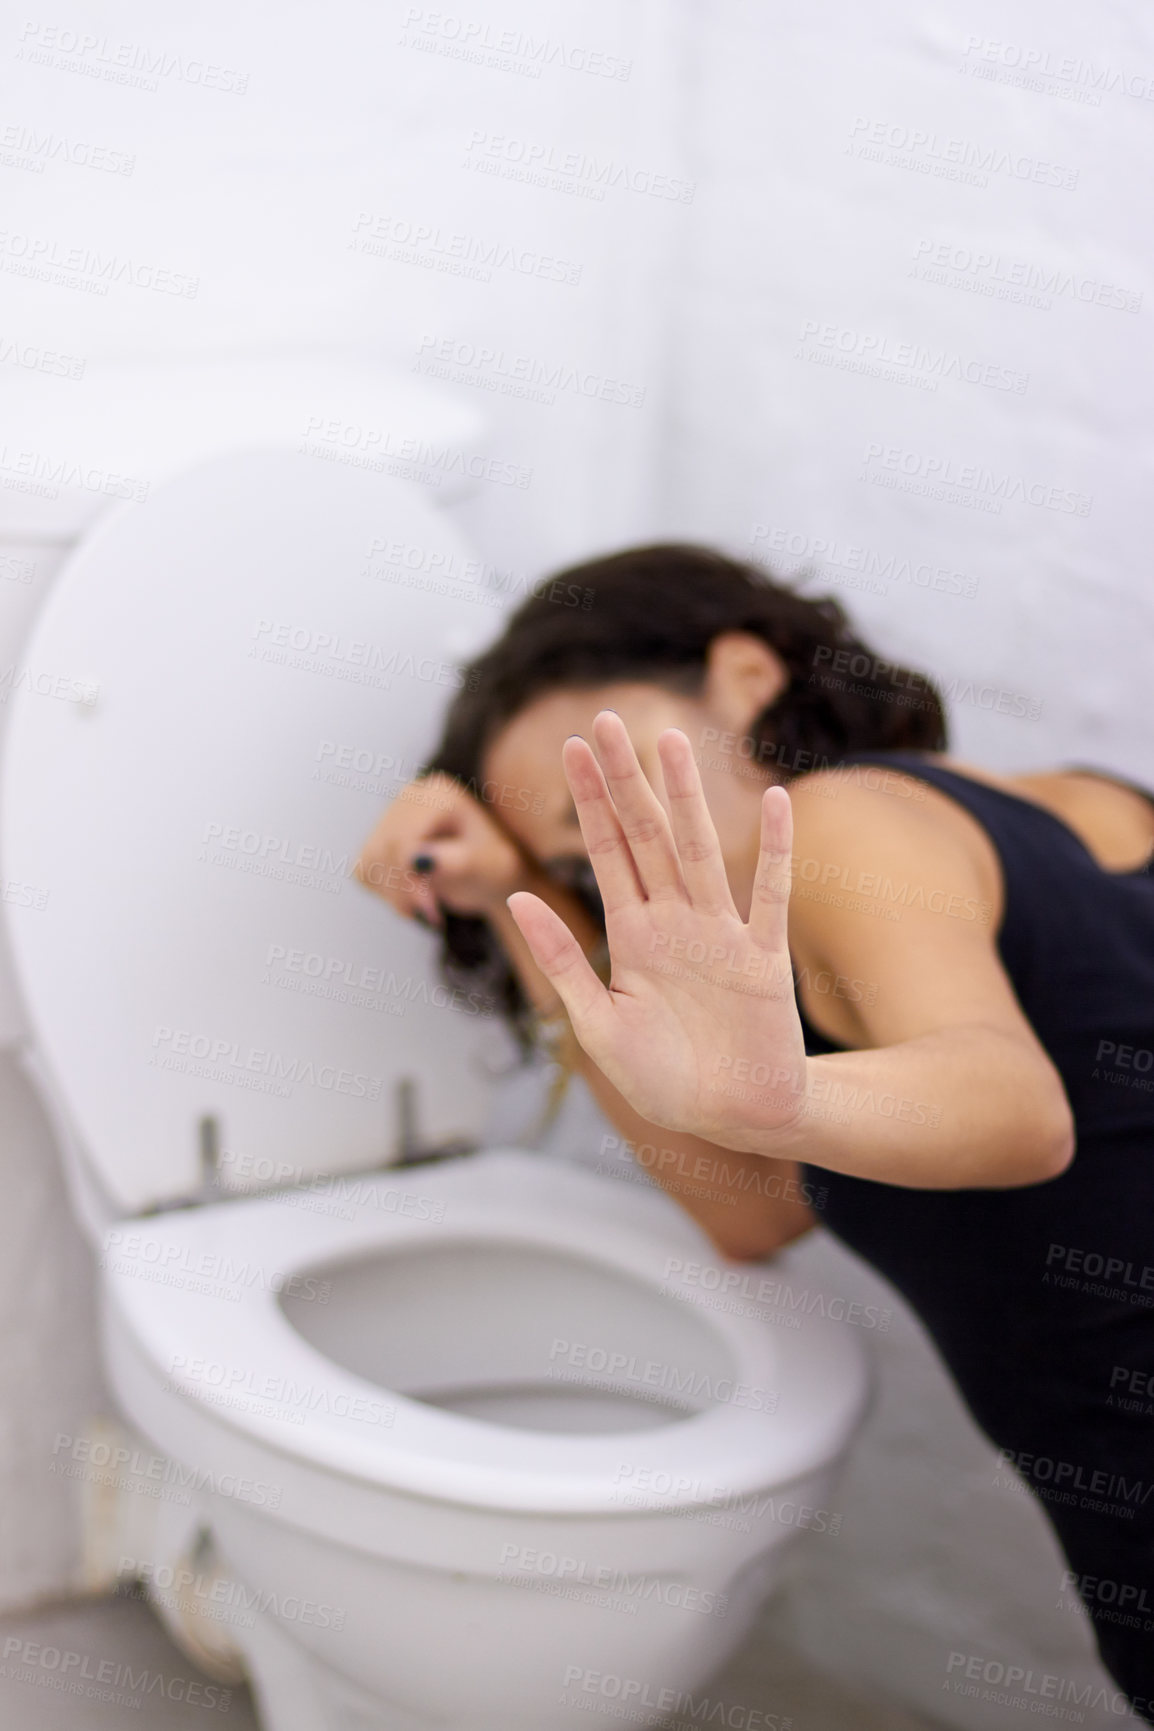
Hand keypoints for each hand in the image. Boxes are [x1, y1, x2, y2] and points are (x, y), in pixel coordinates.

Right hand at [355, 773, 527, 927]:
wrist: (493, 873)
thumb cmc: (497, 867)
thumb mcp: (492, 867)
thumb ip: (460, 862)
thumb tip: (418, 860)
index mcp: (440, 795)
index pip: (405, 838)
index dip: (410, 878)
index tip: (430, 909)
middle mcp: (411, 797)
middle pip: (384, 849)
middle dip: (405, 889)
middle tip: (432, 911)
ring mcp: (392, 815)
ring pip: (369, 860)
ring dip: (394, 893)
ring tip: (427, 904)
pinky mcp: (380, 837)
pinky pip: (364, 869)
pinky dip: (384, 890)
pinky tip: (413, 895)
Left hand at [506, 711, 809, 1148]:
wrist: (732, 1119)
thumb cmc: (664, 1081)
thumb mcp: (597, 1026)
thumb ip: (564, 960)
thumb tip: (519, 897)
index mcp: (633, 937)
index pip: (607, 853)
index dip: (589, 802)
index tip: (573, 749)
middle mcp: (676, 923)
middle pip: (646, 837)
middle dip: (625, 780)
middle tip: (606, 720)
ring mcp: (722, 935)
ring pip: (701, 851)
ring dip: (686, 798)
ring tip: (672, 742)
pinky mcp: (764, 960)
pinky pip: (771, 896)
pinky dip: (775, 852)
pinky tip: (775, 801)